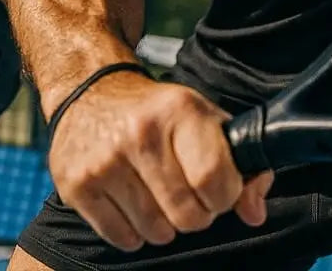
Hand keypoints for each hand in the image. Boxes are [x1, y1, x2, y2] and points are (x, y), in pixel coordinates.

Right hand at [46, 71, 272, 251]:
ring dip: (163, 225)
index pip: (215, 181)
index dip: (224, 196)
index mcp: (179, 111)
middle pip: (188, 216)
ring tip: (154, 195)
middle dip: (195, 214)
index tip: (215, 189)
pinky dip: (132, 231)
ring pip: (157, 233)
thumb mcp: (204, 120)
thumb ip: (242, 165)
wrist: (88, 91)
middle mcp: (140, 133)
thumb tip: (254, 213)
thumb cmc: (155, 112)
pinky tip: (129, 201)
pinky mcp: (77, 184)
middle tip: (183, 193)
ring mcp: (105, 161)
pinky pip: (123, 239)